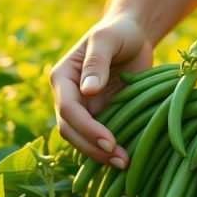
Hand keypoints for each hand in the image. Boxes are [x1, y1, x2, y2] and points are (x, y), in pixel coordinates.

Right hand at [50, 15, 152, 168]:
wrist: (133, 36)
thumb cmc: (118, 32)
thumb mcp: (107, 39)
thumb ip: (97, 62)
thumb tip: (88, 90)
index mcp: (63, 78)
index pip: (68, 109)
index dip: (87, 128)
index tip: (110, 141)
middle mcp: (68, 96)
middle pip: (71, 131)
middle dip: (93, 148)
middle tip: (121, 160)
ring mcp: (84, 109)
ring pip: (82, 140)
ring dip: (100, 155)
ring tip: (125, 164)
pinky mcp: (101, 116)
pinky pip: (99, 139)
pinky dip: (110, 151)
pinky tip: (128, 159)